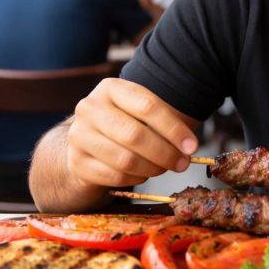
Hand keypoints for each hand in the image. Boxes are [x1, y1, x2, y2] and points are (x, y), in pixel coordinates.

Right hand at [66, 78, 198, 189]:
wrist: (86, 144)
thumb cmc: (124, 124)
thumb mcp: (140, 113)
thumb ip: (164, 122)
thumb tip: (189, 147)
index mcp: (110, 88)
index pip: (147, 106)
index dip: (174, 129)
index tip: (192, 146)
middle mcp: (90, 108)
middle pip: (135, 135)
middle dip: (165, 153)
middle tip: (182, 164)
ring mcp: (79, 135)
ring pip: (125, 160)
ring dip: (152, 169)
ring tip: (163, 168)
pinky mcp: (77, 162)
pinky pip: (115, 177)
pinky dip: (135, 179)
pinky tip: (142, 174)